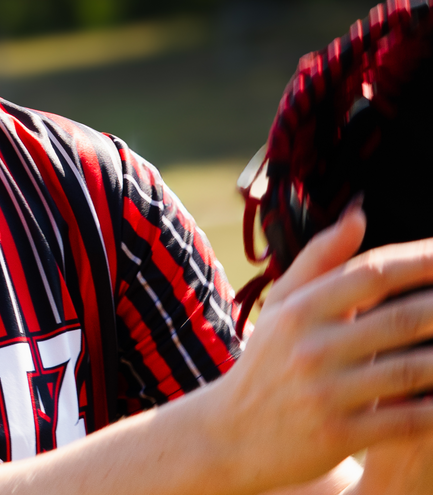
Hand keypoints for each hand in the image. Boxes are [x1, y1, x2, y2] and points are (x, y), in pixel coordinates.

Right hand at [206, 203, 432, 491]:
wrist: (233, 433)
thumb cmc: (268, 360)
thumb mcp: (283, 306)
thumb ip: (321, 259)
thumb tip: (359, 213)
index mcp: (299, 308)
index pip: (371, 274)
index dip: (420, 262)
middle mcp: (311, 346)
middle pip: (402, 319)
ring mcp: (326, 392)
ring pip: (413, 370)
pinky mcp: (339, 435)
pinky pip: (408, 420)